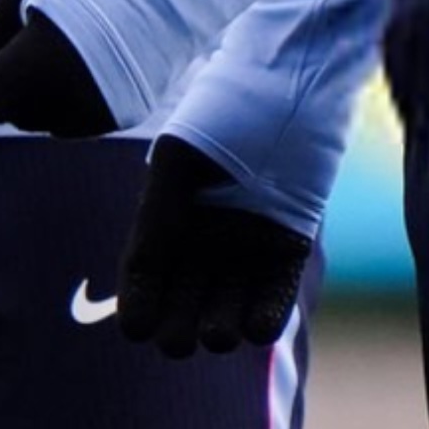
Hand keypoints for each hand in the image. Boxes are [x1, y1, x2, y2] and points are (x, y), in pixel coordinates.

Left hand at [0, 0, 116, 171]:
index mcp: (33, 59)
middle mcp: (61, 98)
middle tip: (24, 25)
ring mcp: (89, 116)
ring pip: (27, 112)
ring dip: (27, 85)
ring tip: (65, 33)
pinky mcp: (110, 121)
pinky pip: (60, 116)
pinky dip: (59, 93)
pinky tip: (86, 53)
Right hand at [116, 136, 313, 357]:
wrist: (292, 89)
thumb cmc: (226, 115)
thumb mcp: (178, 162)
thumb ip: (158, 217)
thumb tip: (141, 274)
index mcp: (168, 218)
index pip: (145, 275)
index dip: (139, 304)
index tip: (136, 328)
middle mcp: (204, 240)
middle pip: (183, 300)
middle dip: (178, 325)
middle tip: (178, 340)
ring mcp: (247, 247)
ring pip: (227, 305)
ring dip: (220, 326)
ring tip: (216, 334)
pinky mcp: (288, 249)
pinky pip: (273, 296)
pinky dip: (265, 316)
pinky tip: (254, 328)